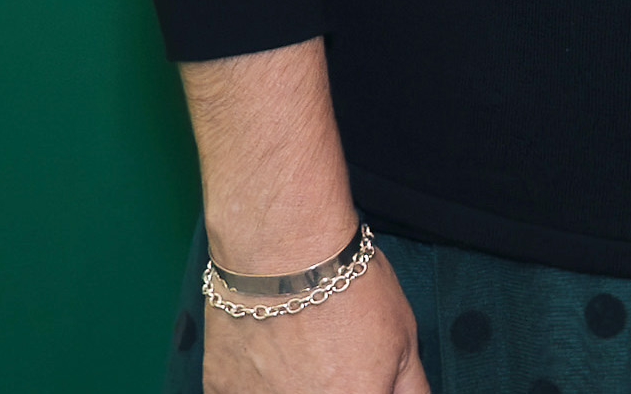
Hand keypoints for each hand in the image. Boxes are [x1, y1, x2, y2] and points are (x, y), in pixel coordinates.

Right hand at [200, 246, 427, 393]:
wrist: (286, 251)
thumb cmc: (346, 287)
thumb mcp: (404, 339)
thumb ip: (409, 388)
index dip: (366, 387)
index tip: (361, 374)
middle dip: (331, 382)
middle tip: (328, 356)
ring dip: (291, 383)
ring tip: (299, 349)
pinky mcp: (221, 387)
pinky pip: (241, 393)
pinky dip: (254, 379)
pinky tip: (267, 350)